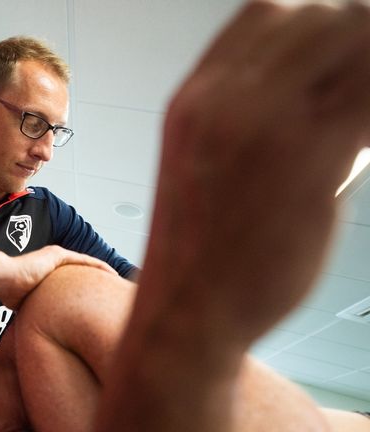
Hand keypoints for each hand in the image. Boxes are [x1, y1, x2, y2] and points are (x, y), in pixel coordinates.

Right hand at [0, 235, 116, 309]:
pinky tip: (111, 272)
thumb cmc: (9, 293)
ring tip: (117, 281)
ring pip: (86, 265)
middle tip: (111, 292)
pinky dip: (99, 266)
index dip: (86, 288)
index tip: (98, 298)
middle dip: (97, 282)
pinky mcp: (57, 255)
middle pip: (82, 272)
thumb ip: (37, 311)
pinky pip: (84, 260)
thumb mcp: (28, 305)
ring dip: (102, 272)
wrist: (2, 279)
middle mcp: (53, 263)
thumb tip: (39, 332)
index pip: (73, 282)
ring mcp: (55, 257)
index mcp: (47, 274)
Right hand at [144, 0, 369, 343]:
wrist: (185, 312)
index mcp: (195, 98)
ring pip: (358, 45)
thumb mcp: (199, 164)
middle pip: (321, 16)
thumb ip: (242, 119)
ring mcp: (267, 126)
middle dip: (359, 34)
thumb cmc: (198, 249)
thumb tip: (311, 96)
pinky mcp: (311, 161)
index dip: (314, 19)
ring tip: (366, 115)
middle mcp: (225, 100)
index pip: (264, 12)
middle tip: (366, 81)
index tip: (342, 48)